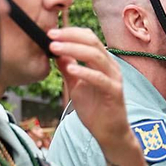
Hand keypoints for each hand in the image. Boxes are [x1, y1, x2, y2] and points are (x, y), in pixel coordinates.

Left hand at [49, 28, 127, 149]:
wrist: (109, 133)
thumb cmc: (95, 110)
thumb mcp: (76, 87)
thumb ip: (69, 70)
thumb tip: (57, 53)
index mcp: (102, 62)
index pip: (88, 38)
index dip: (70, 32)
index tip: (50, 33)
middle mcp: (110, 66)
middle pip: (92, 42)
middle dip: (70, 37)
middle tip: (51, 36)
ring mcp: (114, 78)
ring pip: (95, 56)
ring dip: (74, 49)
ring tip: (55, 48)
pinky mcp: (114, 92)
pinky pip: (99, 78)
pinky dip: (84, 71)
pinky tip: (70, 68)